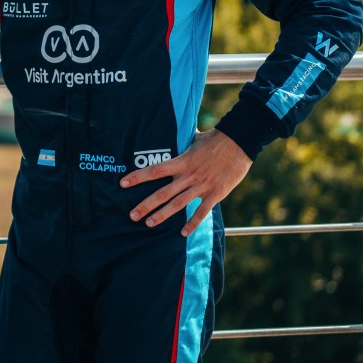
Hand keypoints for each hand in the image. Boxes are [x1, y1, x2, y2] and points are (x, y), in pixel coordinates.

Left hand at [120, 128, 251, 236]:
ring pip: (178, 204)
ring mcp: (201, 186)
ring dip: (162, 215)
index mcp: (181, 161)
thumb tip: (179, 129)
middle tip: (132, 215)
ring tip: (149, 224)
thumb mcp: (196, 138)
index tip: (122, 183)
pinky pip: (201, 212)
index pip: (154, 170)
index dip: (137, 177)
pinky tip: (182, 233)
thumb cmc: (217, 139)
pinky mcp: (215, 194)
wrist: (240, 142)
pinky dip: (192, 223)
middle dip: (146, 205)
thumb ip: (184, 141)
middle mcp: (188, 175)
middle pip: (162, 193)